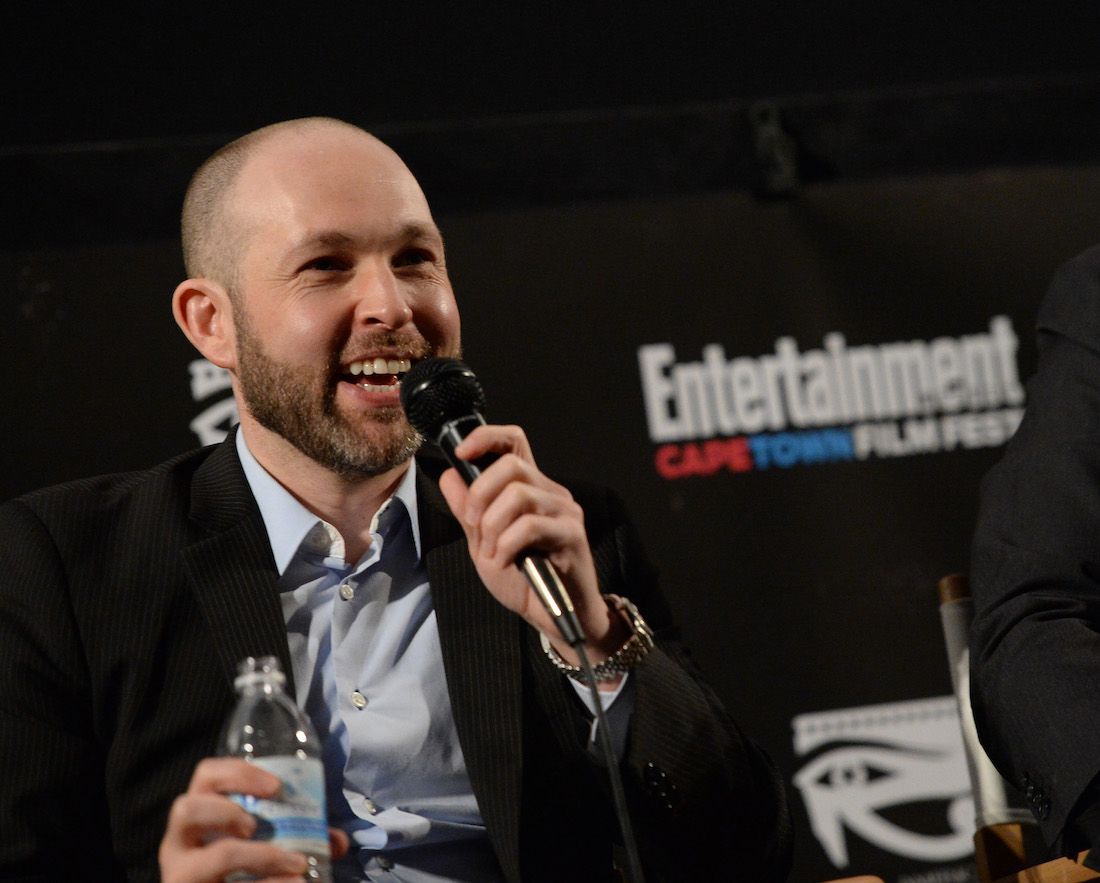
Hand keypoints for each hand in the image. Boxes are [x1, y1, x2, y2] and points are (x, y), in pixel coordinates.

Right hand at [159, 757, 348, 882]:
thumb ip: (300, 837)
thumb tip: (336, 839)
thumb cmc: (239, 871)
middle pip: (185, 809)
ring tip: (292, 862)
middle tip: (257, 824)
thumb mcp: (264, 847)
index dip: (236, 773)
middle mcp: (179, 845)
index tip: (275, 785)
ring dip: (254, 857)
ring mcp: (183, 877)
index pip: (205, 776)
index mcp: (198, 818)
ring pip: (203, 862)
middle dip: (224, 811)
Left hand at [437, 424, 627, 665]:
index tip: (461, 454)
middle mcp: (550, 491)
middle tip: (473, 526)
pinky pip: (530, 525)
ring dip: (493, 526)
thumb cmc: (523, 579)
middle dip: (480, 494)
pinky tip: (505, 561)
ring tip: (491, 552)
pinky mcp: (572, 534)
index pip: (513, 441)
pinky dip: (506, 545)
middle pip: (511, 466)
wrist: (554, 617)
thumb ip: (467, 511)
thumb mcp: (482, 544)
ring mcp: (564, 511)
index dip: (486, 437)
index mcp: (529, 487)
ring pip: (519, 494)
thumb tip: (449, 475)